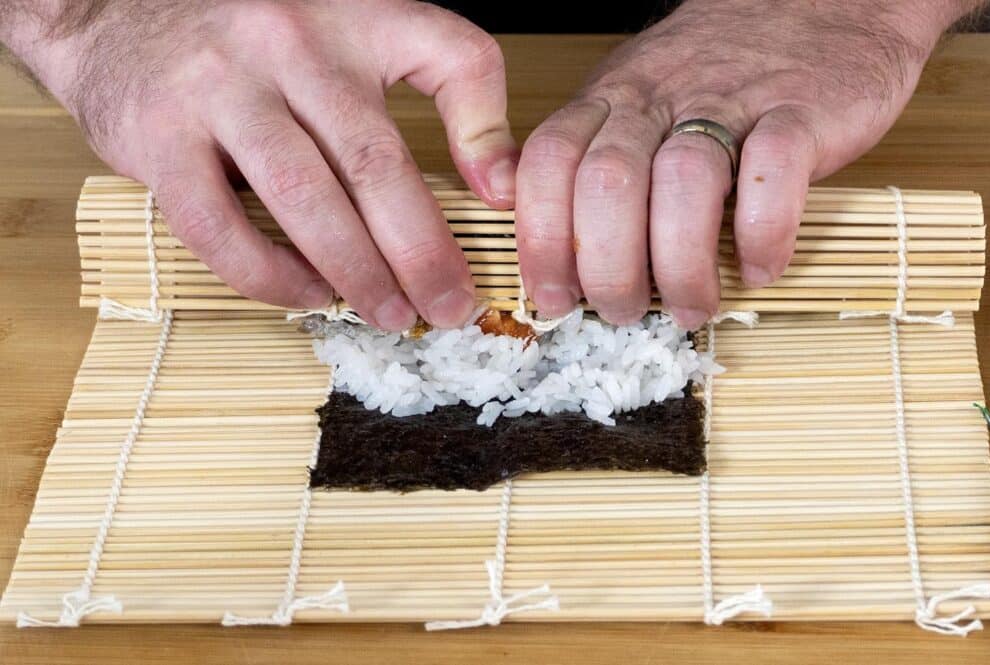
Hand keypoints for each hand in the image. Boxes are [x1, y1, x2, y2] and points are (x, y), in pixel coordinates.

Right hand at [3, 0, 516, 328]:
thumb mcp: (357, 33)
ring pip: (304, 198)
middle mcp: (289, 45)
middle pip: (374, 161)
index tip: (506, 210)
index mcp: (354, 18)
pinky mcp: (159, 138)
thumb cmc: (257, 40)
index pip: (451, 58)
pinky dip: (270, 274)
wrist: (116, 10)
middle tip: (449, 306)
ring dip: (355, 271)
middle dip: (420, 249)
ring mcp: (219, 89)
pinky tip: (308, 296)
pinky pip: (221, 226)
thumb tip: (500, 183)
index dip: (488, 139)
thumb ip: (444, 85)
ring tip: (391, 315)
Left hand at [515, 0, 979, 328]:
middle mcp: (658, 99)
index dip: (542, 239)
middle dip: (608, 268)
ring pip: (684, 182)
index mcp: (609, 100)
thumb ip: (594, 165)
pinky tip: (758, 271)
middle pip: (608, 184)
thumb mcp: (635, 103)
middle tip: (624, 312)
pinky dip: (763, 233)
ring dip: (681, 265)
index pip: (549, 163)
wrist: (818, 6)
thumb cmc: (716, 75)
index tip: (554, 297)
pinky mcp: (801, 111)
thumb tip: (561, 263)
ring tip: (691, 307)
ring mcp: (730, 101)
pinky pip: (773, 173)